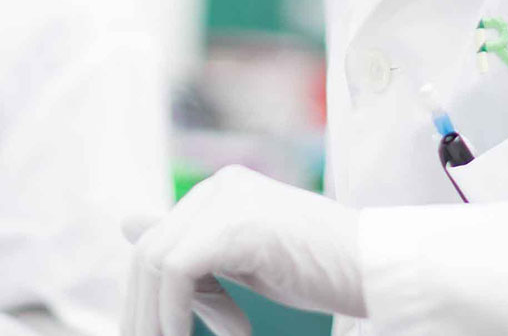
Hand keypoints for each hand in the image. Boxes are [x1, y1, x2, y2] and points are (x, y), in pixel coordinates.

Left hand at [123, 165, 365, 335]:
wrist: (379, 270)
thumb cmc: (322, 271)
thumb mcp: (246, 263)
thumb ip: (194, 249)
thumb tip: (128, 224)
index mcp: (222, 190)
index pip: (161, 240)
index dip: (150, 294)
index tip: (157, 332)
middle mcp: (220, 186)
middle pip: (152, 249)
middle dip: (146, 307)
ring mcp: (228, 199)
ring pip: (157, 258)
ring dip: (158, 314)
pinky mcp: (237, 224)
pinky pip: (177, 268)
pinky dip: (175, 309)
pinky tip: (194, 333)